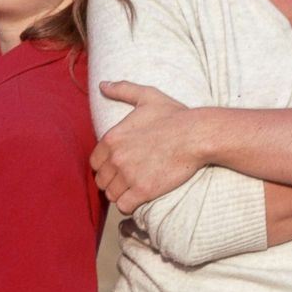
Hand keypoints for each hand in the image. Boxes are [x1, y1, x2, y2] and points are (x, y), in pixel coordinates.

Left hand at [90, 81, 199, 213]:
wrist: (197, 135)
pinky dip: (129, 205)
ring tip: (133, 189)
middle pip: (101, 180)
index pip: (95, 162)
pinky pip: (124, 206)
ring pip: (111, 195)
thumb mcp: (147, 96)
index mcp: (112, 138)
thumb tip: (102, 85)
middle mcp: (116, 158)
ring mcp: (129, 175)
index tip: (118, 166)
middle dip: (112, 181)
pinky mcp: (143, 190)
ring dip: (120, 194)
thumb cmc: (174, 115)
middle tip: (127, 179)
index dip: (105, 166)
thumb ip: (122, 90)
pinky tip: (139, 198)